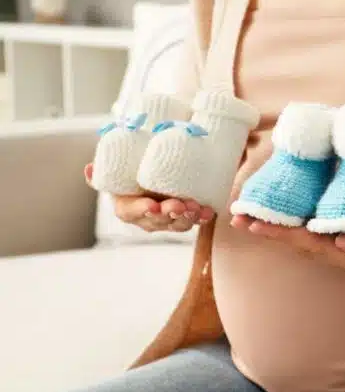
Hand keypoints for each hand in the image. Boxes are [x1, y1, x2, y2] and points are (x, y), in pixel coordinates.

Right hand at [84, 163, 213, 232]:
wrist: (146, 179)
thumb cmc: (127, 177)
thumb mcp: (112, 174)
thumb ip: (100, 173)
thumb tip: (89, 168)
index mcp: (127, 210)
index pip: (133, 213)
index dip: (142, 210)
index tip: (152, 206)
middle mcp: (147, 219)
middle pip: (159, 221)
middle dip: (170, 214)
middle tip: (179, 205)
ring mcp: (167, 220)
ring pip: (178, 223)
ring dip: (188, 217)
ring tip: (196, 208)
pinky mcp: (184, 216)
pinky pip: (193, 220)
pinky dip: (202, 217)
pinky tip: (209, 212)